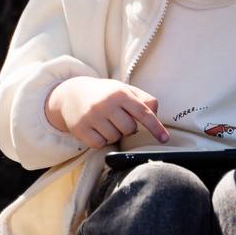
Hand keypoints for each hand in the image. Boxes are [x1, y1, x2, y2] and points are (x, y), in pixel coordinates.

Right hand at [45, 76, 168, 147]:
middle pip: (129, 129)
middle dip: (127, 127)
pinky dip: (100, 140)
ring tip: (105, 122)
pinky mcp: (80, 129)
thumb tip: (155, 112)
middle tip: (117, 118)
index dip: (156, 127)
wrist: (70, 93)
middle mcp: (106, 104)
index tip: (164, 138)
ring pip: (114, 138)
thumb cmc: (104, 94)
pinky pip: (100, 144)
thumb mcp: (124, 90)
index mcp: (120, 93)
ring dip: (113, 134)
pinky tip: (95, 129)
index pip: (143, 113)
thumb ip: (143, 99)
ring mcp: (91, 117)